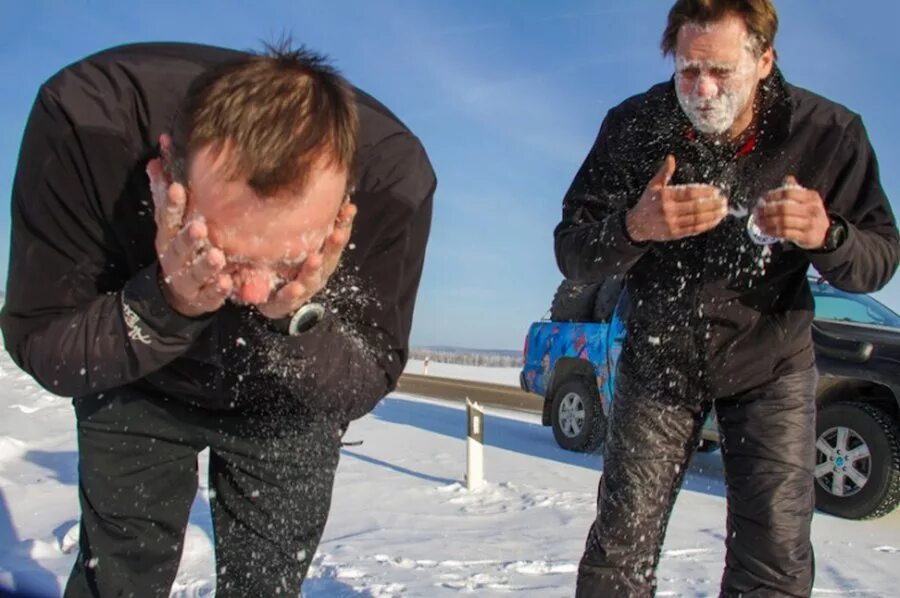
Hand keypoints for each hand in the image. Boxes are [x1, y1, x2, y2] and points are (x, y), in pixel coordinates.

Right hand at [148, 157, 231, 316]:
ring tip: (218, 256)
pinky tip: (227, 282)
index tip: (177, 188)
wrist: (178, 292)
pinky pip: (210, 295)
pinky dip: (217, 290)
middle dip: (188, 238)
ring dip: (205, 265)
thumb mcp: (170, 222)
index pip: (166, 218)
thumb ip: (164, 194)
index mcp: (167, 235)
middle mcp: (174, 257)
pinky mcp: (202, 297)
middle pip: (178, 247)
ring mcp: (186, 279)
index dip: (170, 204)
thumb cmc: (180, 246)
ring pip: (194, 272)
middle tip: (200, 227)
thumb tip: (155, 160)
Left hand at [256, 202, 357, 319]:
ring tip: (314, 260)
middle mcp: (318, 272)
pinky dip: (292, 293)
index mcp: (323, 255)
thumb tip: (319, 192)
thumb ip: (303, 221)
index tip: (349, 208)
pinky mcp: (285, 303)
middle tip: (338, 233)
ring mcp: (304, 289)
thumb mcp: (294, 239)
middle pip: (330, 258)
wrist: (269, 296)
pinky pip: (288, 299)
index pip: (337, 236)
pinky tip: (295, 287)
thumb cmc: (284, 262)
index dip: (344, 223)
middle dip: (334, 245)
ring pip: (312, 279)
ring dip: (314, 269)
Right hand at [625, 155, 727, 241]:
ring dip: (713, 215)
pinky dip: (706, 225)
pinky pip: (694, 229)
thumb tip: (671, 158)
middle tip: (724, 200)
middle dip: (712, 204)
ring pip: (697, 219)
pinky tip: (715, 220)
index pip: (688, 193)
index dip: (704, 191)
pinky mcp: (674, 234)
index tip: (715, 191)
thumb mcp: (653, 186)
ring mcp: (671, 223)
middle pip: (695, 206)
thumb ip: (664, 172)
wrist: (636, 224)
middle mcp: (668, 210)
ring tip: (723, 210)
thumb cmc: (647, 203)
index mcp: (664, 196)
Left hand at [754, 176, 829, 248]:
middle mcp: (812, 209)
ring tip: (758, 221)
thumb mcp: (808, 200)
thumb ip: (796, 190)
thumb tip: (788, 178)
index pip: (789, 192)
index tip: (763, 198)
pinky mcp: (805, 236)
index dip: (773, 195)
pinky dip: (772, 231)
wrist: (825, 233)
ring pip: (783, 221)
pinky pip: (784, 233)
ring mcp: (810, 224)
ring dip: (767, 221)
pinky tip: (765, 230)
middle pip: (784, 208)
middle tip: (757, 211)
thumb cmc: (811, 214)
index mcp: (811, 197)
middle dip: (767, 209)